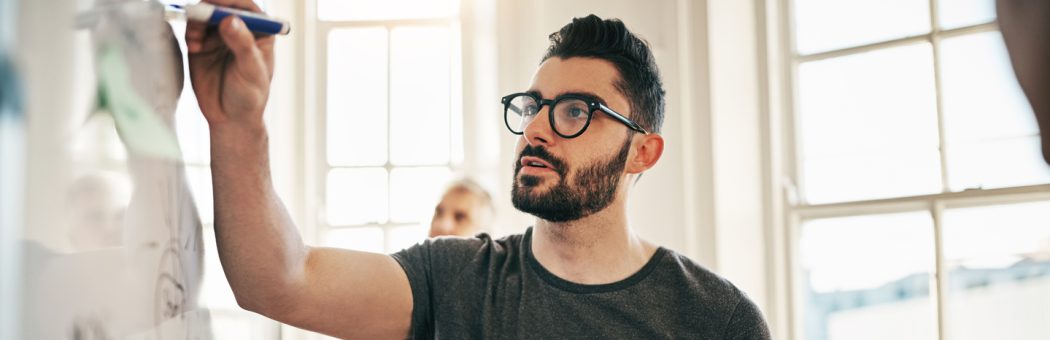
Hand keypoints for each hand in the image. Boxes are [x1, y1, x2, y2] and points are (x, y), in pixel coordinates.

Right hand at [186, 0, 274, 129]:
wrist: (230, 118)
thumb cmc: (250, 95)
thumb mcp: (251, 70)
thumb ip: (242, 44)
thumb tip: (229, 19)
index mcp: (261, 32)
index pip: (245, 7)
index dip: (228, 0)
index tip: (213, 2)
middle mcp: (240, 30)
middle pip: (222, 7)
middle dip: (208, 9)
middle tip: (197, 16)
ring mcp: (220, 36)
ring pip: (205, 16)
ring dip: (197, 22)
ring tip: (196, 41)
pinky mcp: (202, 45)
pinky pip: (192, 29)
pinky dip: (190, 33)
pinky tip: (194, 47)